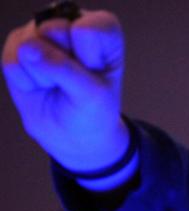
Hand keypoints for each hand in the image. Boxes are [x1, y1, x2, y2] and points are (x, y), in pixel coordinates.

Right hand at [2, 8, 129, 171]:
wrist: (69, 133)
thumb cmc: (92, 111)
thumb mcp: (92, 95)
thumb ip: (65, 70)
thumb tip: (27, 48)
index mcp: (101, 30)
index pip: (88, 30)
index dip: (88, 58)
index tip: (94, 74)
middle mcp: (69, 23)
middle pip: (54, 29)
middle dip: (61, 66)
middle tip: (72, 81)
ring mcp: (40, 32)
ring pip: (29, 44)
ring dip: (42, 75)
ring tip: (56, 84)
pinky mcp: (17, 44)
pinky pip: (11, 60)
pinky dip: (25, 82)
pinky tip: (38, 85)